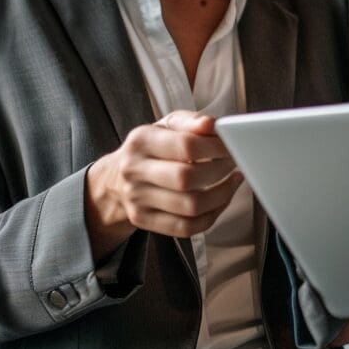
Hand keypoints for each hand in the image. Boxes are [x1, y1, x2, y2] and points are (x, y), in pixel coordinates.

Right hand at [85, 110, 241, 258]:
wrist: (115, 179)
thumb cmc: (151, 148)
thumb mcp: (166, 125)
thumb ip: (191, 122)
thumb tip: (211, 124)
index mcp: (142, 140)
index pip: (186, 145)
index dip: (216, 147)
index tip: (231, 146)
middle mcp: (135, 170)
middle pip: (186, 178)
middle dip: (220, 171)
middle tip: (233, 163)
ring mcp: (137, 199)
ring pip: (190, 207)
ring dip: (222, 195)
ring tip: (232, 181)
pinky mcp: (144, 221)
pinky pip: (186, 227)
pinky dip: (212, 215)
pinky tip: (221, 200)